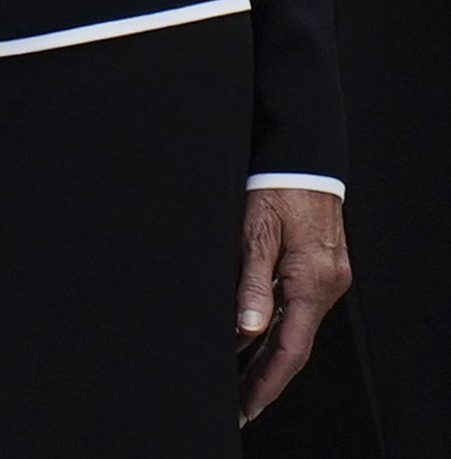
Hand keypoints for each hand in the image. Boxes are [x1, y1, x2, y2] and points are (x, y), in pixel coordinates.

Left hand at [238, 184, 350, 422]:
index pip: (288, 348)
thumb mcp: (255, 232)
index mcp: (310, 281)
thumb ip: (252, 282)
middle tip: (239, 407)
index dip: (265, 381)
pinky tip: (253, 343)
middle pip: (294, 347)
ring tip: (239, 385)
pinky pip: (298, 311)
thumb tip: (245, 329)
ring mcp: (327, 279)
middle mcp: (325, 286)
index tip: (246, 406)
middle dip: (265, 379)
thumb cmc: (274, 189)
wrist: (303, 159)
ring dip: (269, 358)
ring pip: (296, 331)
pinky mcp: (321, 270)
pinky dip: (277, 332)